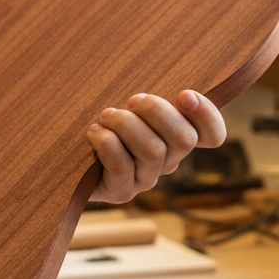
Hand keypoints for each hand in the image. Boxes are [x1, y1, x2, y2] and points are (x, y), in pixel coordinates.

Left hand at [86, 90, 225, 203]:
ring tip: (106, 116)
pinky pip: (122, 165)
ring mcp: (146, 178)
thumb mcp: (129, 103)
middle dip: (156, 111)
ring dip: (126, 124)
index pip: (212, 135)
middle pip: (184, 139)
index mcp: (176, 136)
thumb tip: (170, 87)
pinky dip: (106, 142)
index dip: (207, 116)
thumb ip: (148, 96)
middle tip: (132, 101)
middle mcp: (168, 160)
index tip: (184, 94)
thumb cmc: (103, 118)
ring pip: (152, 150)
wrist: (66, 154)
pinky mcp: (122, 191)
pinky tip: (93, 132)